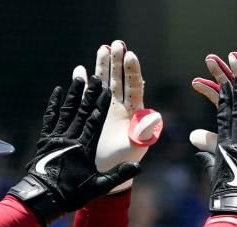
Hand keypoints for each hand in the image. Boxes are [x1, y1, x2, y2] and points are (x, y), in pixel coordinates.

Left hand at [9, 76, 141, 226]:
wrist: (43, 198)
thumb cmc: (72, 194)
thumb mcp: (98, 186)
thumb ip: (118, 175)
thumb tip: (138, 166)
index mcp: (84, 147)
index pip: (95, 121)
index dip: (101, 104)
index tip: (107, 90)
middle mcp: (69, 138)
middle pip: (82, 111)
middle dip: (90, 93)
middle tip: (96, 76)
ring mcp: (56, 137)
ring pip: (66, 111)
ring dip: (73, 94)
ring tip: (79, 76)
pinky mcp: (45, 139)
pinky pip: (50, 118)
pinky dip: (54, 104)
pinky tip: (57, 91)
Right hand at [74, 40, 162, 192]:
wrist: (107, 173)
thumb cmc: (125, 162)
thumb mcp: (136, 146)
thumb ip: (145, 132)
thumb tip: (156, 115)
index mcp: (134, 112)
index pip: (135, 86)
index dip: (133, 71)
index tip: (131, 55)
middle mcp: (120, 107)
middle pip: (119, 80)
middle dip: (118, 62)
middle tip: (117, 43)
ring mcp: (104, 109)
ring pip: (103, 83)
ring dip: (102, 66)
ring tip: (102, 48)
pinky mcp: (89, 115)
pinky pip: (86, 95)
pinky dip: (83, 82)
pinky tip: (80, 70)